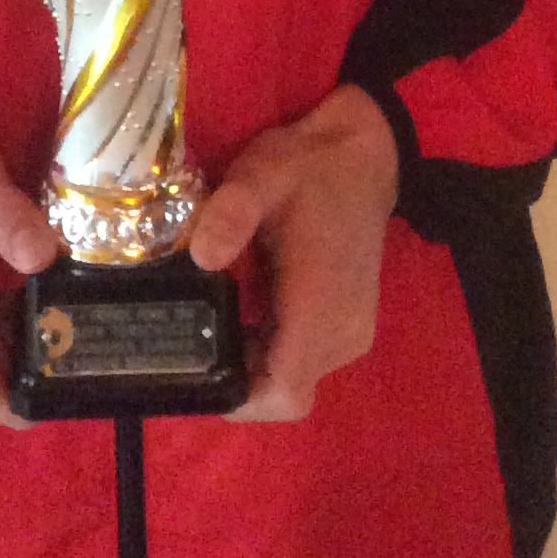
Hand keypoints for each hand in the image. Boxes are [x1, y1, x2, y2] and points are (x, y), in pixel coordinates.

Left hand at [187, 84, 399, 422]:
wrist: (364, 156)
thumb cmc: (309, 167)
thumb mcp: (260, 175)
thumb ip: (232, 213)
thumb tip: (202, 257)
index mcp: (322, 306)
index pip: (286, 393)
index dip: (241, 401)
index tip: (199, 375)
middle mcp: (343, 332)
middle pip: (284, 392)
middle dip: (238, 378)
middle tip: (193, 340)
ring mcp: (351, 332)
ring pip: (294, 378)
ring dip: (254, 362)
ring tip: (215, 320)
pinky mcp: (351, 326)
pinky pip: (305, 359)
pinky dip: (272, 349)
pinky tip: (246, 311)